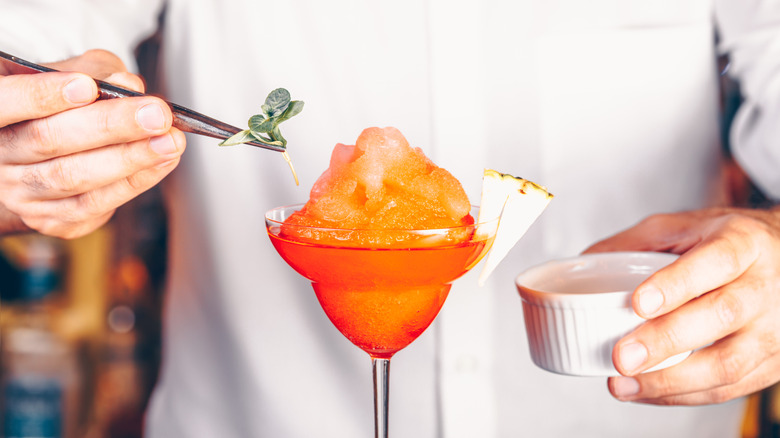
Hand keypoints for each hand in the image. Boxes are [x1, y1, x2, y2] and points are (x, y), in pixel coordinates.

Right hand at [0, 49, 185, 237]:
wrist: (44, 152)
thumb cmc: (58, 104)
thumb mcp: (69, 73)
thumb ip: (95, 72)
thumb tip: (129, 85)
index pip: (7, 103)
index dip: (44, 96)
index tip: (88, 87)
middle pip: (49, 141)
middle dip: (110, 126)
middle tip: (156, 114)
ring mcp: (22, 192)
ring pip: (74, 178)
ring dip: (130, 159)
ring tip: (169, 140)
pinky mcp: (51, 219)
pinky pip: (94, 204)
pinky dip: (135, 182)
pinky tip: (163, 162)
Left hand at [585, 207, 779, 404]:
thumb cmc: (725, 242)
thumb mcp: (683, 227)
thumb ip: (634, 242)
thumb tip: (582, 262)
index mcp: (743, 243)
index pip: (716, 262)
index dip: (678, 284)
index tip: (638, 303)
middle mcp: (765, 285)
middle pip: (722, 315)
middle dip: (666, 340)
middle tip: (621, 356)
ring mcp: (774, 329)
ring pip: (730, 362)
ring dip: (671, 380)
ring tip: (623, 383)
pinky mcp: (772, 364)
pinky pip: (730, 388)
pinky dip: (683, 395)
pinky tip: (647, 391)